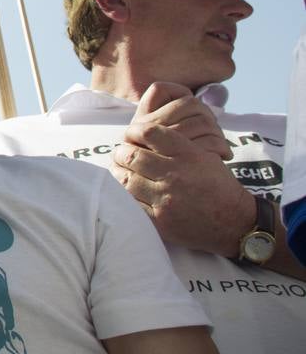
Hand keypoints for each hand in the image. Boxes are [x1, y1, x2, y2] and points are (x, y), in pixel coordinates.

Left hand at [112, 83, 254, 256]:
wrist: (235, 222)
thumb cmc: (218, 186)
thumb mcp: (205, 156)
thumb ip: (178, 144)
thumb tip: (144, 133)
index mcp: (188, 155)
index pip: (151, 133)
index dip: (134, 130)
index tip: (130, 134)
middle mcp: (176, 175)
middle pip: (132, 155)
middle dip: (120, 152)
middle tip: (120, 153)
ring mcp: (166, 199)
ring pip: (126, 179)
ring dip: (118, 172)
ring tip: (119, 169)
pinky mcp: (160, 220)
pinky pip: (131, 203)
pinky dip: (124, 195)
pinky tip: (125, 190)